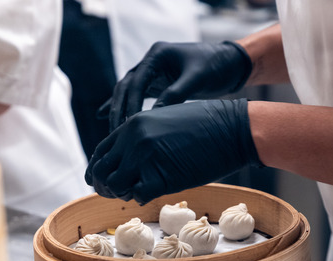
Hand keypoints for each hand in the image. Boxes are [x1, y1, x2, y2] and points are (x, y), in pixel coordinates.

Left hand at [86, 99, 261, 204]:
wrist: (232, 129)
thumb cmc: (207, 125)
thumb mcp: (165, 121)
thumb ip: (144, 137)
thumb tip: (130, 157)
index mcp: (132, 125)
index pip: (100, 153)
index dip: (98, 171)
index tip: (101, 182)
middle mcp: (132, 140)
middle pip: (101, 172)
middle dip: (106, 187)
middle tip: (119, 194)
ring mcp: (144, 158)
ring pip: (114, 186)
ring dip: (123, 194)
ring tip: (138, 192)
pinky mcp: (160, 176)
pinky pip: (137, 196)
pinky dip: (142, 199)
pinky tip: (154, 193)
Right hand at [102, 41, 252, 132]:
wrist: (229, 64)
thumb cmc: (215, 66)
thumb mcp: (196, 78)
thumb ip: (175, 93)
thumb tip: (152, 116)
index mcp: (157, 55)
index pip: (136, 81)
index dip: (131, 103)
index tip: (128, 124)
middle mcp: (150, 62)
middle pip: (125, 87)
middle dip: (119, 110)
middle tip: (114, 134)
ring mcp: (151, 73)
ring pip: (127, 93)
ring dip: (119, 111)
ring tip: (111, 134)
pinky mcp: (156, 84)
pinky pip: (134, 96)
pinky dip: (121, 106)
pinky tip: (103, 117)